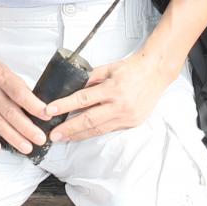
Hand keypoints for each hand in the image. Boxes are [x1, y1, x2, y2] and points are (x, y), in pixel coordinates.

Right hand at [0, 45, 50, 152]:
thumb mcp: (6, 71)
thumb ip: (19, 88)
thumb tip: (37, 108)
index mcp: (0, 75)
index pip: (19, 93)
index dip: (34, 106)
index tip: (47, 116)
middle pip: (10, 112)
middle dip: (27, 128)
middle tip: (40, 139)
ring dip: (13, 137)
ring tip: (27, 147)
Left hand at [46, 49, 176, 141]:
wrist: (156, 73)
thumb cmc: (132, 68)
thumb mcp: (108, 68)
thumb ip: (90, 78)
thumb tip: (71, 88)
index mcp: (113, 88)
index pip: (83, 99)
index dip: (65, 105)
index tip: (50, 110)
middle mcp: (120, 105)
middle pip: (89, 120)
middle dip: (69, 129)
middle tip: (54, 134)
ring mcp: (127, 116)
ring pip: (98, 129)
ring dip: (79, 135)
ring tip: (65, 137)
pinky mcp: (132, 123)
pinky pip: (109, 129)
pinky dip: (95, 132)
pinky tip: (84, 134)